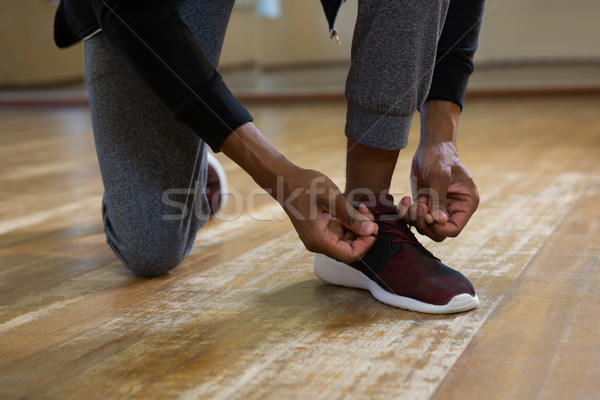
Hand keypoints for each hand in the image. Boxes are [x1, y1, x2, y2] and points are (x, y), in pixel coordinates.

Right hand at [281, 167, 377, 262]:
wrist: (283, 180)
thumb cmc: (305, 185)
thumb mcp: (332, 198)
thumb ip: (351, 216)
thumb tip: (370, 230)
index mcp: (318, 240)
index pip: (350, 255)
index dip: (366, 244)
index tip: (372, 226)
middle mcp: (317, 243)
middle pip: (349, 249)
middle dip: (363, 234)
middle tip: (368, 213)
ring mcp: (317, 238)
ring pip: (346, 241)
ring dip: (358, 227)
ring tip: (362, 208)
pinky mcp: (319, 230)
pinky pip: (339, 233)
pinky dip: (349, 224)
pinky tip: (353, 209)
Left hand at [402, 100, 478, 240]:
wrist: (430, 146)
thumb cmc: (440, 157)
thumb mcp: (440, 175)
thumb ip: (439, 198)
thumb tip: (439, 221)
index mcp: (466, 204)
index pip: (454, 229)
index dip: (438, 228)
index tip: (427, 216)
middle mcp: (453, 210)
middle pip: (438, 233)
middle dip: (424, 224)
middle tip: (418, 206)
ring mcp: (437, 209)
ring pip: (424, 227)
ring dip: (413, 218)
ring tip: (410, 200)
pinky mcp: (424, 205)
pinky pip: (413, 218)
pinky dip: (406, 213)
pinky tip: (406, 200)